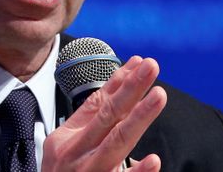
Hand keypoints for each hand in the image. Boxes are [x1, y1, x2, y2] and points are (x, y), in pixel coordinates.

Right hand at [42, 56, 166, 171]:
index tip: (138, 63)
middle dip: (131, 88)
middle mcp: (77, 154)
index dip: (119, 82)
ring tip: (160, 95)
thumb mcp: (63, 148)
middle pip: (109, 116)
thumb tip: (115, 91)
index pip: (97, 104)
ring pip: (117, 142)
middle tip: (151, 66)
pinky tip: (153, 160)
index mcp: (67, 139)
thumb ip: (87, 122)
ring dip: (139, 117)